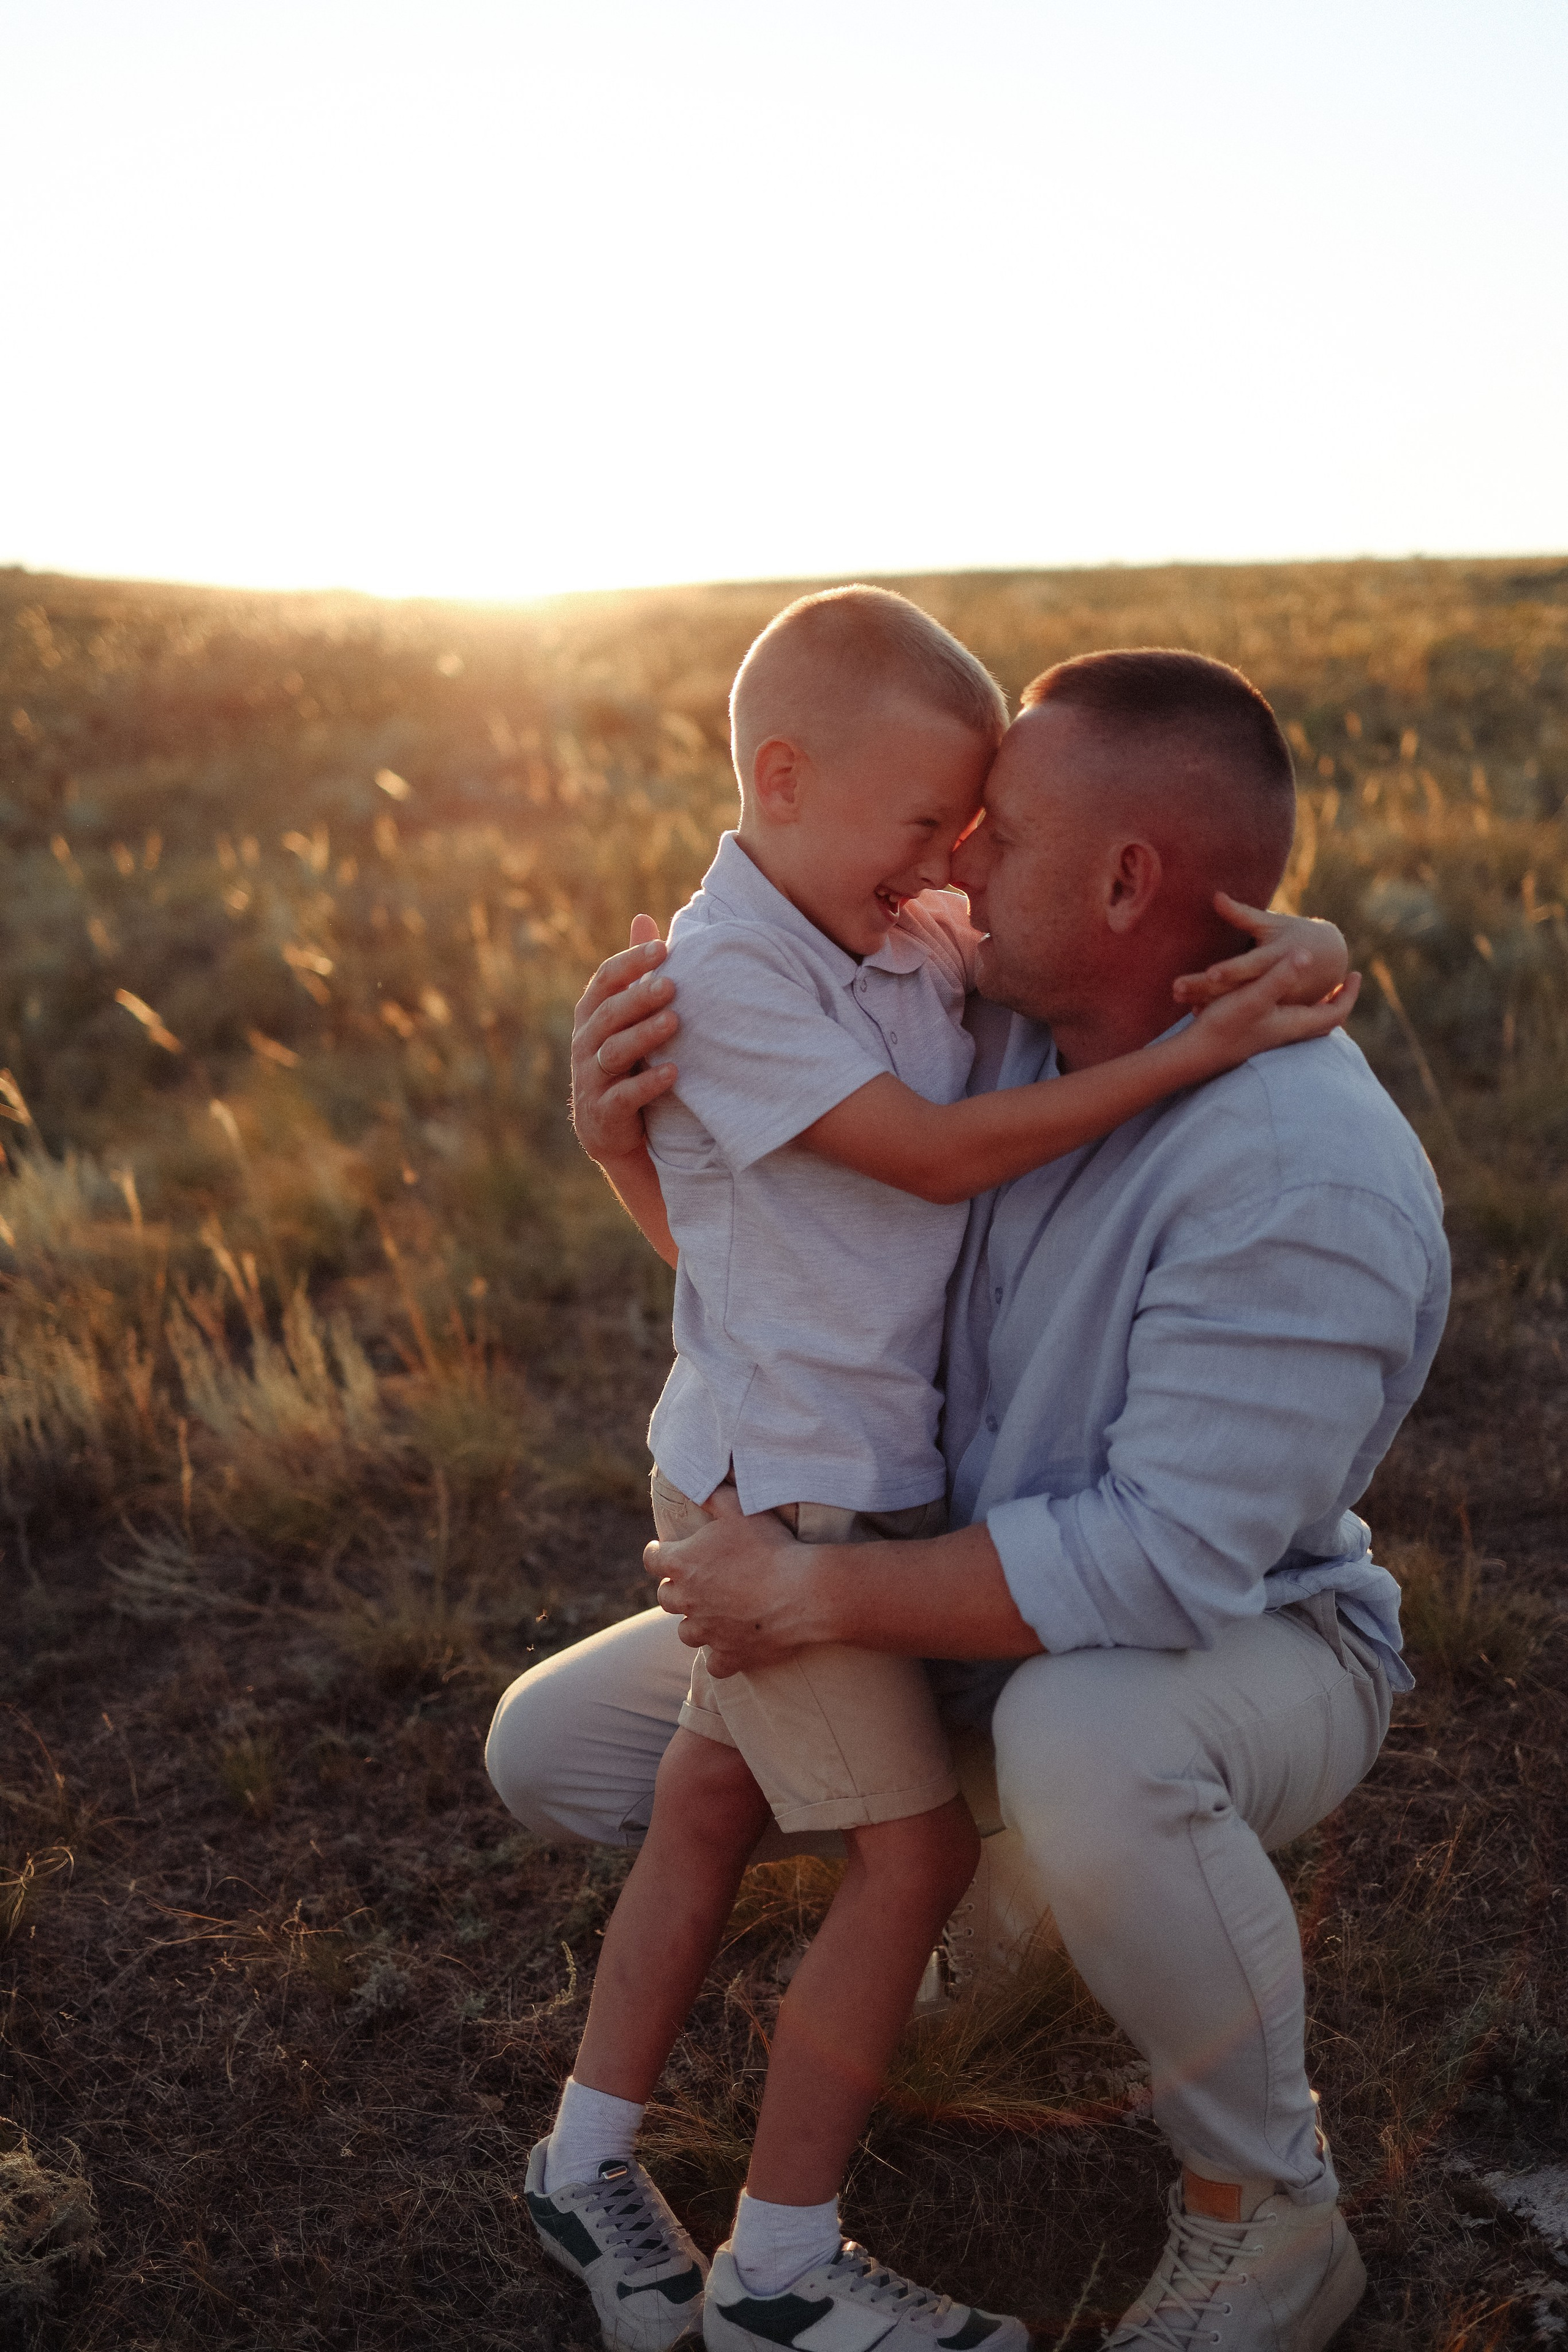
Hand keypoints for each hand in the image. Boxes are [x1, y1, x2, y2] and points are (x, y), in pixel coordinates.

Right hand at [570, 915, 680, 1164]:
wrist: (610, 1128)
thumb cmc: (625, 1061)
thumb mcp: (626, 1016)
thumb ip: (634, 973)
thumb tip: (643, 918)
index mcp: (591, 1014)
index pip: (605, 979)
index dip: (630, 962)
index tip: (663, 949)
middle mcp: (585, 1042)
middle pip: (609, 1013)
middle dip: (639, 997)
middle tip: (672, 985)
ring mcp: (591, 1077)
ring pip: (614, 1051)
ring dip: (645, 1035)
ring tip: (675, 1022)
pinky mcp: (603, 1111)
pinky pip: (623, 1095)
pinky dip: (648, 1084)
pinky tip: (674, 1073)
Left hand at [647, 1485, 822, 1676]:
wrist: (802, 1592)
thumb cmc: (770, 1546)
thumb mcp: (739, 1509)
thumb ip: (712, 1495)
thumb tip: (695, 1484)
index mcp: (683, 1563)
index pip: (652, 1559)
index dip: (658, 1553)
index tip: (664, 1550)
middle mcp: (687, 1600)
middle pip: (666, 1598)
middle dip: (677, 1589)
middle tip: (697, 1581)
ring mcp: (707, 1632)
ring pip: (686, 1633)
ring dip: (695, 1623)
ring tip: (713, 1614)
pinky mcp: (730, 1655)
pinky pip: (714, 1665)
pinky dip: (720, 1657)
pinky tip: (730, 1647)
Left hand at [1173, 893, 1349, 1007]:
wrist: (1328, 959)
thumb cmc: (1294, 934)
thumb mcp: (1271, 923)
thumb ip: (1242, 914)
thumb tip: (1215, 896)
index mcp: (1276, 957)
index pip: (1250, 966)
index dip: (1232, 970)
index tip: (1211, 973)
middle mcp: (1275, 982)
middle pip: (1237, 988)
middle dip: (1206, 989)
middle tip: (1177, 988)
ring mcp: (1275, 998)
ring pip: (1237, 1003)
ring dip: (1208, 1003)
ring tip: (1180, 998)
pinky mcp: (1272, 1007)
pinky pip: (1242, 1010)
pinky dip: (1220, 1010)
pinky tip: (1193, 1010)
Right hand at [1182, 954, 1361, 1074]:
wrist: (1197, 1054)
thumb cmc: (1225, 1026)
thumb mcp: (1254, 997)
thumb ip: (1279, 977)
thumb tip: (1306, 956)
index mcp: (1294, 1023)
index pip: (1336, 1012)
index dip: (1349, 994)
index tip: (1355, 973)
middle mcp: (1287, 1032)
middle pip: (1326, 1021)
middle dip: (1338, 1001)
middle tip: (1344, 982)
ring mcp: (1273, 1035)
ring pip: (1308, 1021)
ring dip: (1318, 1004)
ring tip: (1321, 986)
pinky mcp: (1258, 1033)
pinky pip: (1290, 1020)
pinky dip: (1297, 1006)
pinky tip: (1284, 995)